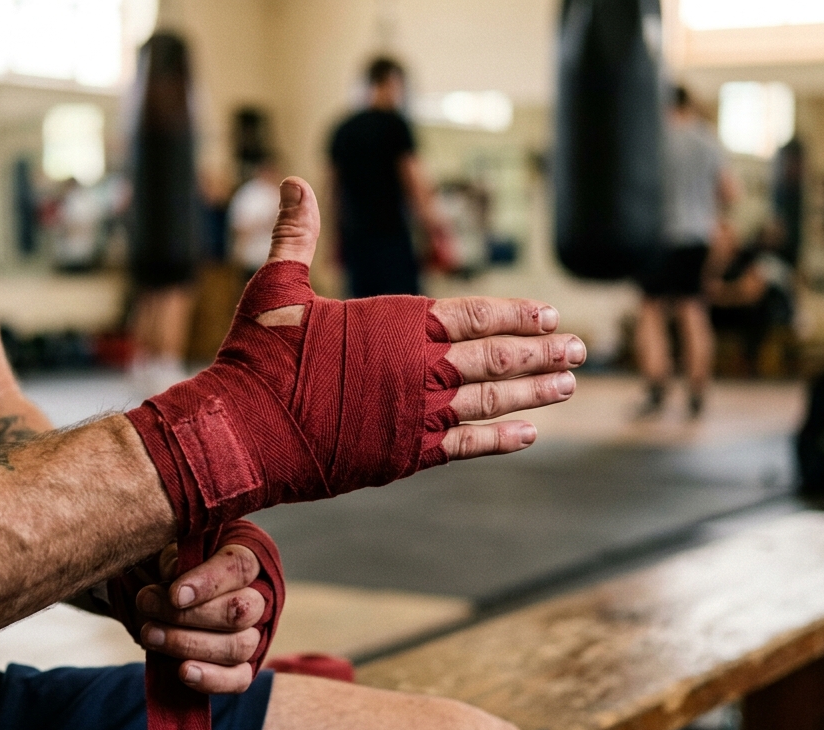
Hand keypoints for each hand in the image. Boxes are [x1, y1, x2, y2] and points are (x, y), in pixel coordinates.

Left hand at [135, 541, 265, 694]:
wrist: (169, 597)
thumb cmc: (174, 568)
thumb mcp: (170, 551)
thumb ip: (174, 557)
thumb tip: (176, 572)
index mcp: (247, 559)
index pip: (239, 567)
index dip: (208, 582)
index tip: (174, 595)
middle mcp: (259, 597)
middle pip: (239, 611)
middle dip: (189, 615)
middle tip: (147, 606)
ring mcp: (255, 634)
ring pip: (238, 646)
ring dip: (189, 644)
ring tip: (150, 635)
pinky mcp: (245, 666)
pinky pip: (240, 679)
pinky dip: (211, 679)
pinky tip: (183, 672)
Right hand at [265, 177, 584, 459]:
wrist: (242, 431)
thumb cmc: (257, 357)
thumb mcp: (275, 287)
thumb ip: (297, 235)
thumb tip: (295, 181)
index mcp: (395, 323)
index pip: (473, 313)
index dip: (515, 313)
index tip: (550, 313)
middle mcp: (416, 367)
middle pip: (495, 357)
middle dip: (541, 351)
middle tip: (581, 348)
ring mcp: (415, 414)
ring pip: (490, 401)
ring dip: (534, 391)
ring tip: (569, 384)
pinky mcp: (404, 454)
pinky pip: (466, 445)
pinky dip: (500, 438)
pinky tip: (530, 432)